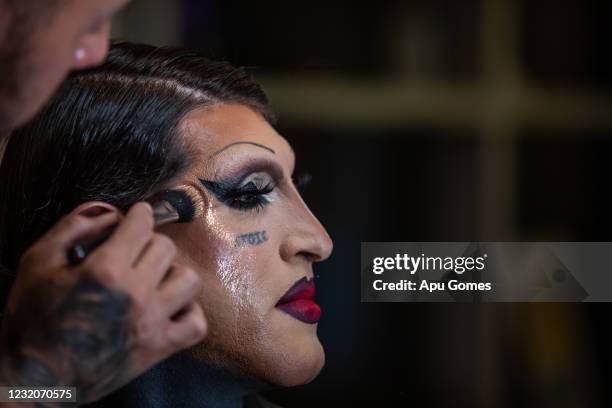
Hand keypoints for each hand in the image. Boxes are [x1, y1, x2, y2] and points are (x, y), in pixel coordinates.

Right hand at [0, 202, 206, 403]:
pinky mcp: (158, 349)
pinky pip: (196, 324)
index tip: (138, 215)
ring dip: (173, 274)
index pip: (142, 225)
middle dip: (150, 242)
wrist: (34, 380)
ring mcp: (151, 324)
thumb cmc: (30, 321)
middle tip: (134, 251)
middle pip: (166, 248)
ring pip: (189, 280)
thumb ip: (73, 227)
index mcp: (105, 271)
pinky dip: (188, 312)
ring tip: (154, 279)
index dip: (140, 215)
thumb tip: (109, 210)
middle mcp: (135, 295)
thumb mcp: (37, 263)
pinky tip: (169, 307)